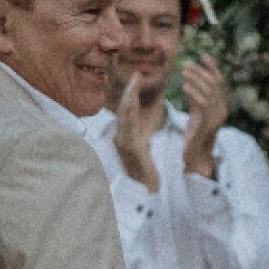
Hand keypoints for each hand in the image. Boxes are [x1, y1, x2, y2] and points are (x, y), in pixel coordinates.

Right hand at [112, 73, 160, 190]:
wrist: (146, 192)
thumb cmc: (147, 173)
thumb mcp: (145, 151)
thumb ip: (142, 136)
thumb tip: (145, 120)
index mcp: (127, 137)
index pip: (128, 112)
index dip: (131, 95)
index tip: (137, 78)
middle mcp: (121, 139)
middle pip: (123, 111)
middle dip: (129, 92)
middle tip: (136, 75)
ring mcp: (122, 144)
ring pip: (123, 118)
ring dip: (129, 99)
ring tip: (135, 84)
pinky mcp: (127, 150)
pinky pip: (127, 129)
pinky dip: (129, 115)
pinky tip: (132, 105)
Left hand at [180, 55, 227, 179]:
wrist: (195, 157)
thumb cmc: (193, 135)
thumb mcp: (196, 113)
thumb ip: (196, 98)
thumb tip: (190, 81)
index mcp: (220, 106)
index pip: (220, 82)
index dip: (212, 68)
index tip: (203, 55)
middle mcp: (222, 110)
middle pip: (214, 84)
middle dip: (200, 71)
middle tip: (186, 63)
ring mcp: (217, 117)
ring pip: (209, 91)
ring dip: (196, 79)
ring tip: (184, 71)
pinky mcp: (209, 123)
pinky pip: (203, 103)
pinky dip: (194, 92)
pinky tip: (184, 86)